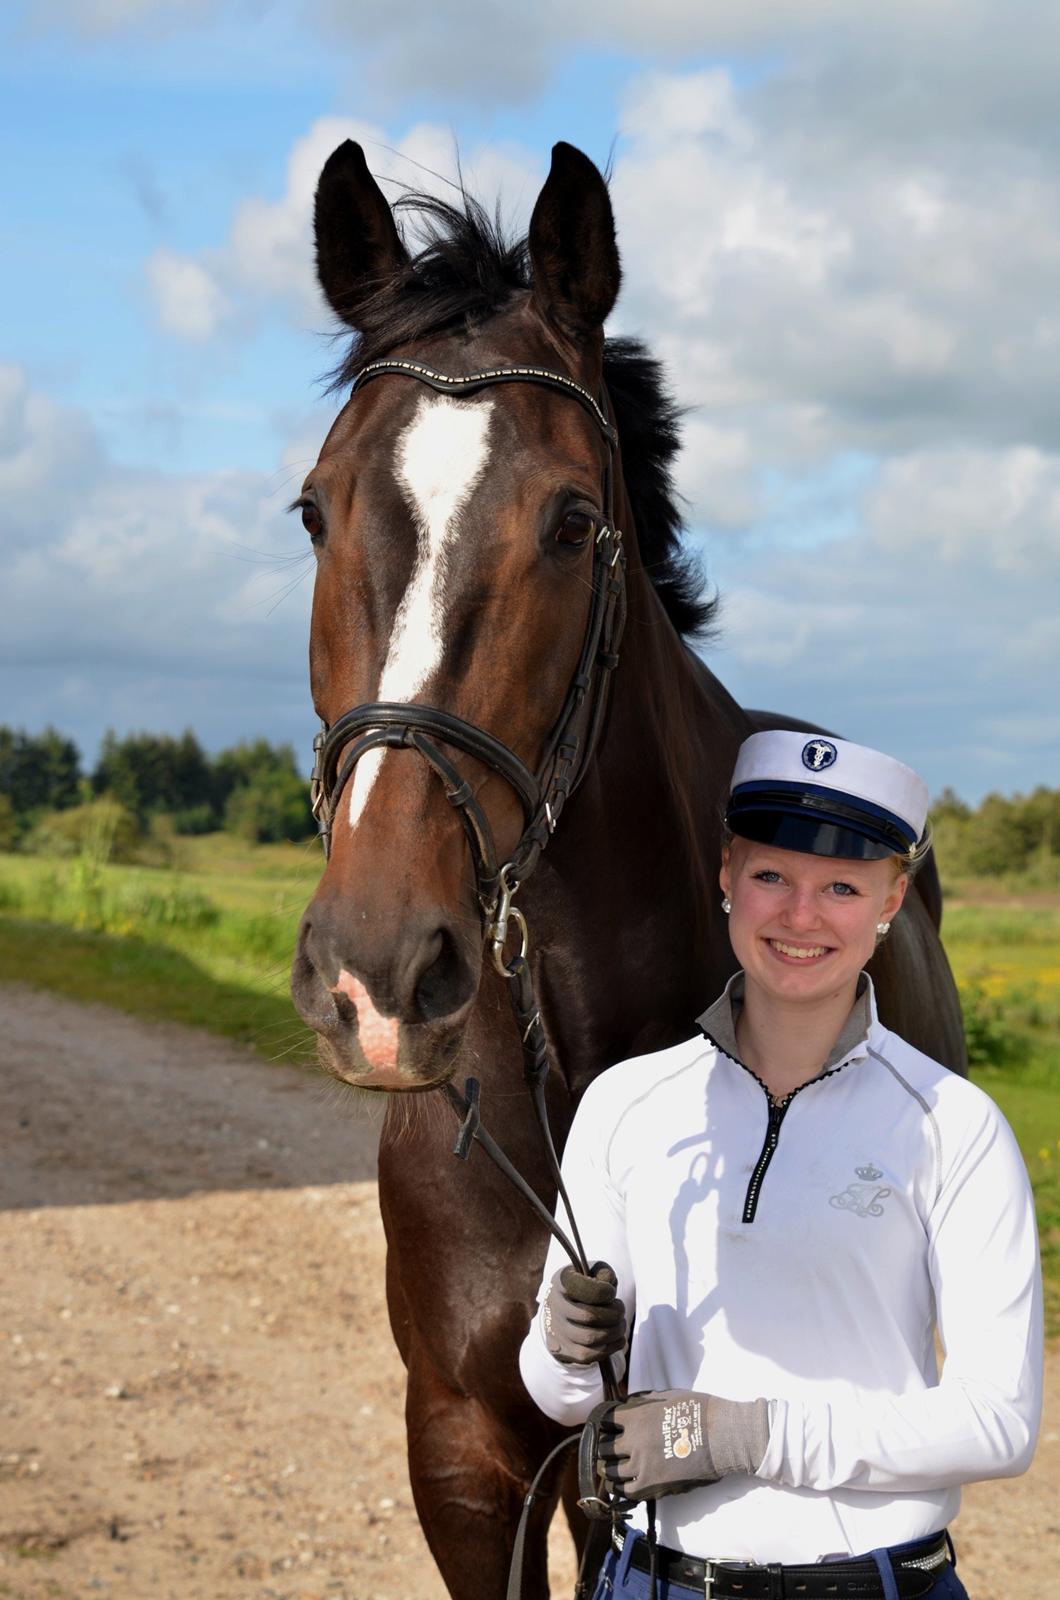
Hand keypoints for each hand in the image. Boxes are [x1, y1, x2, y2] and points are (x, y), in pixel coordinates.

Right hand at [543, 1260, 626, 1365]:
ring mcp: (558, 1331)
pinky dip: (611, 1347)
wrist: (560, 1312)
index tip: (611, 1293)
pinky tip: (617, 1338)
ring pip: (591, 1338)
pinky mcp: (565, 1351)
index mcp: (561, 1282)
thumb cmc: (583, 1288)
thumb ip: (602, 1272)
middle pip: (589, 1316)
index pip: (585, 1289)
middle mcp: (555, 1306)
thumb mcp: (591, 1272)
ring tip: (620, 1324)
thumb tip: (608, 1283)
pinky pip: (591, 1355)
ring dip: (614, 1331)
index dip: (605, 1292)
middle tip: (620, 1310)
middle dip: (614, 1314)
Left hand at [596, 1389, 769, 1500]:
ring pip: (610, 1472)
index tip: (607, 1427)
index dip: (604, 1423)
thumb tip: (630, 1405)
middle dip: (604, 1447)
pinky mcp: (652, 1486)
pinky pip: (626, 1491)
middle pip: (603, 1448)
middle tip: (609, 1450)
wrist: (722, 1436)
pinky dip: (622, 1488)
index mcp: (636, 1417)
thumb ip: (644, 1402)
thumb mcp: (667, 1396)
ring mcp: (641, 1466)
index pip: (604, 1420)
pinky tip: (625, 1484)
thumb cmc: (699, 1411)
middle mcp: (634, 1441)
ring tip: (613, 1468)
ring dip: (609, 1469)